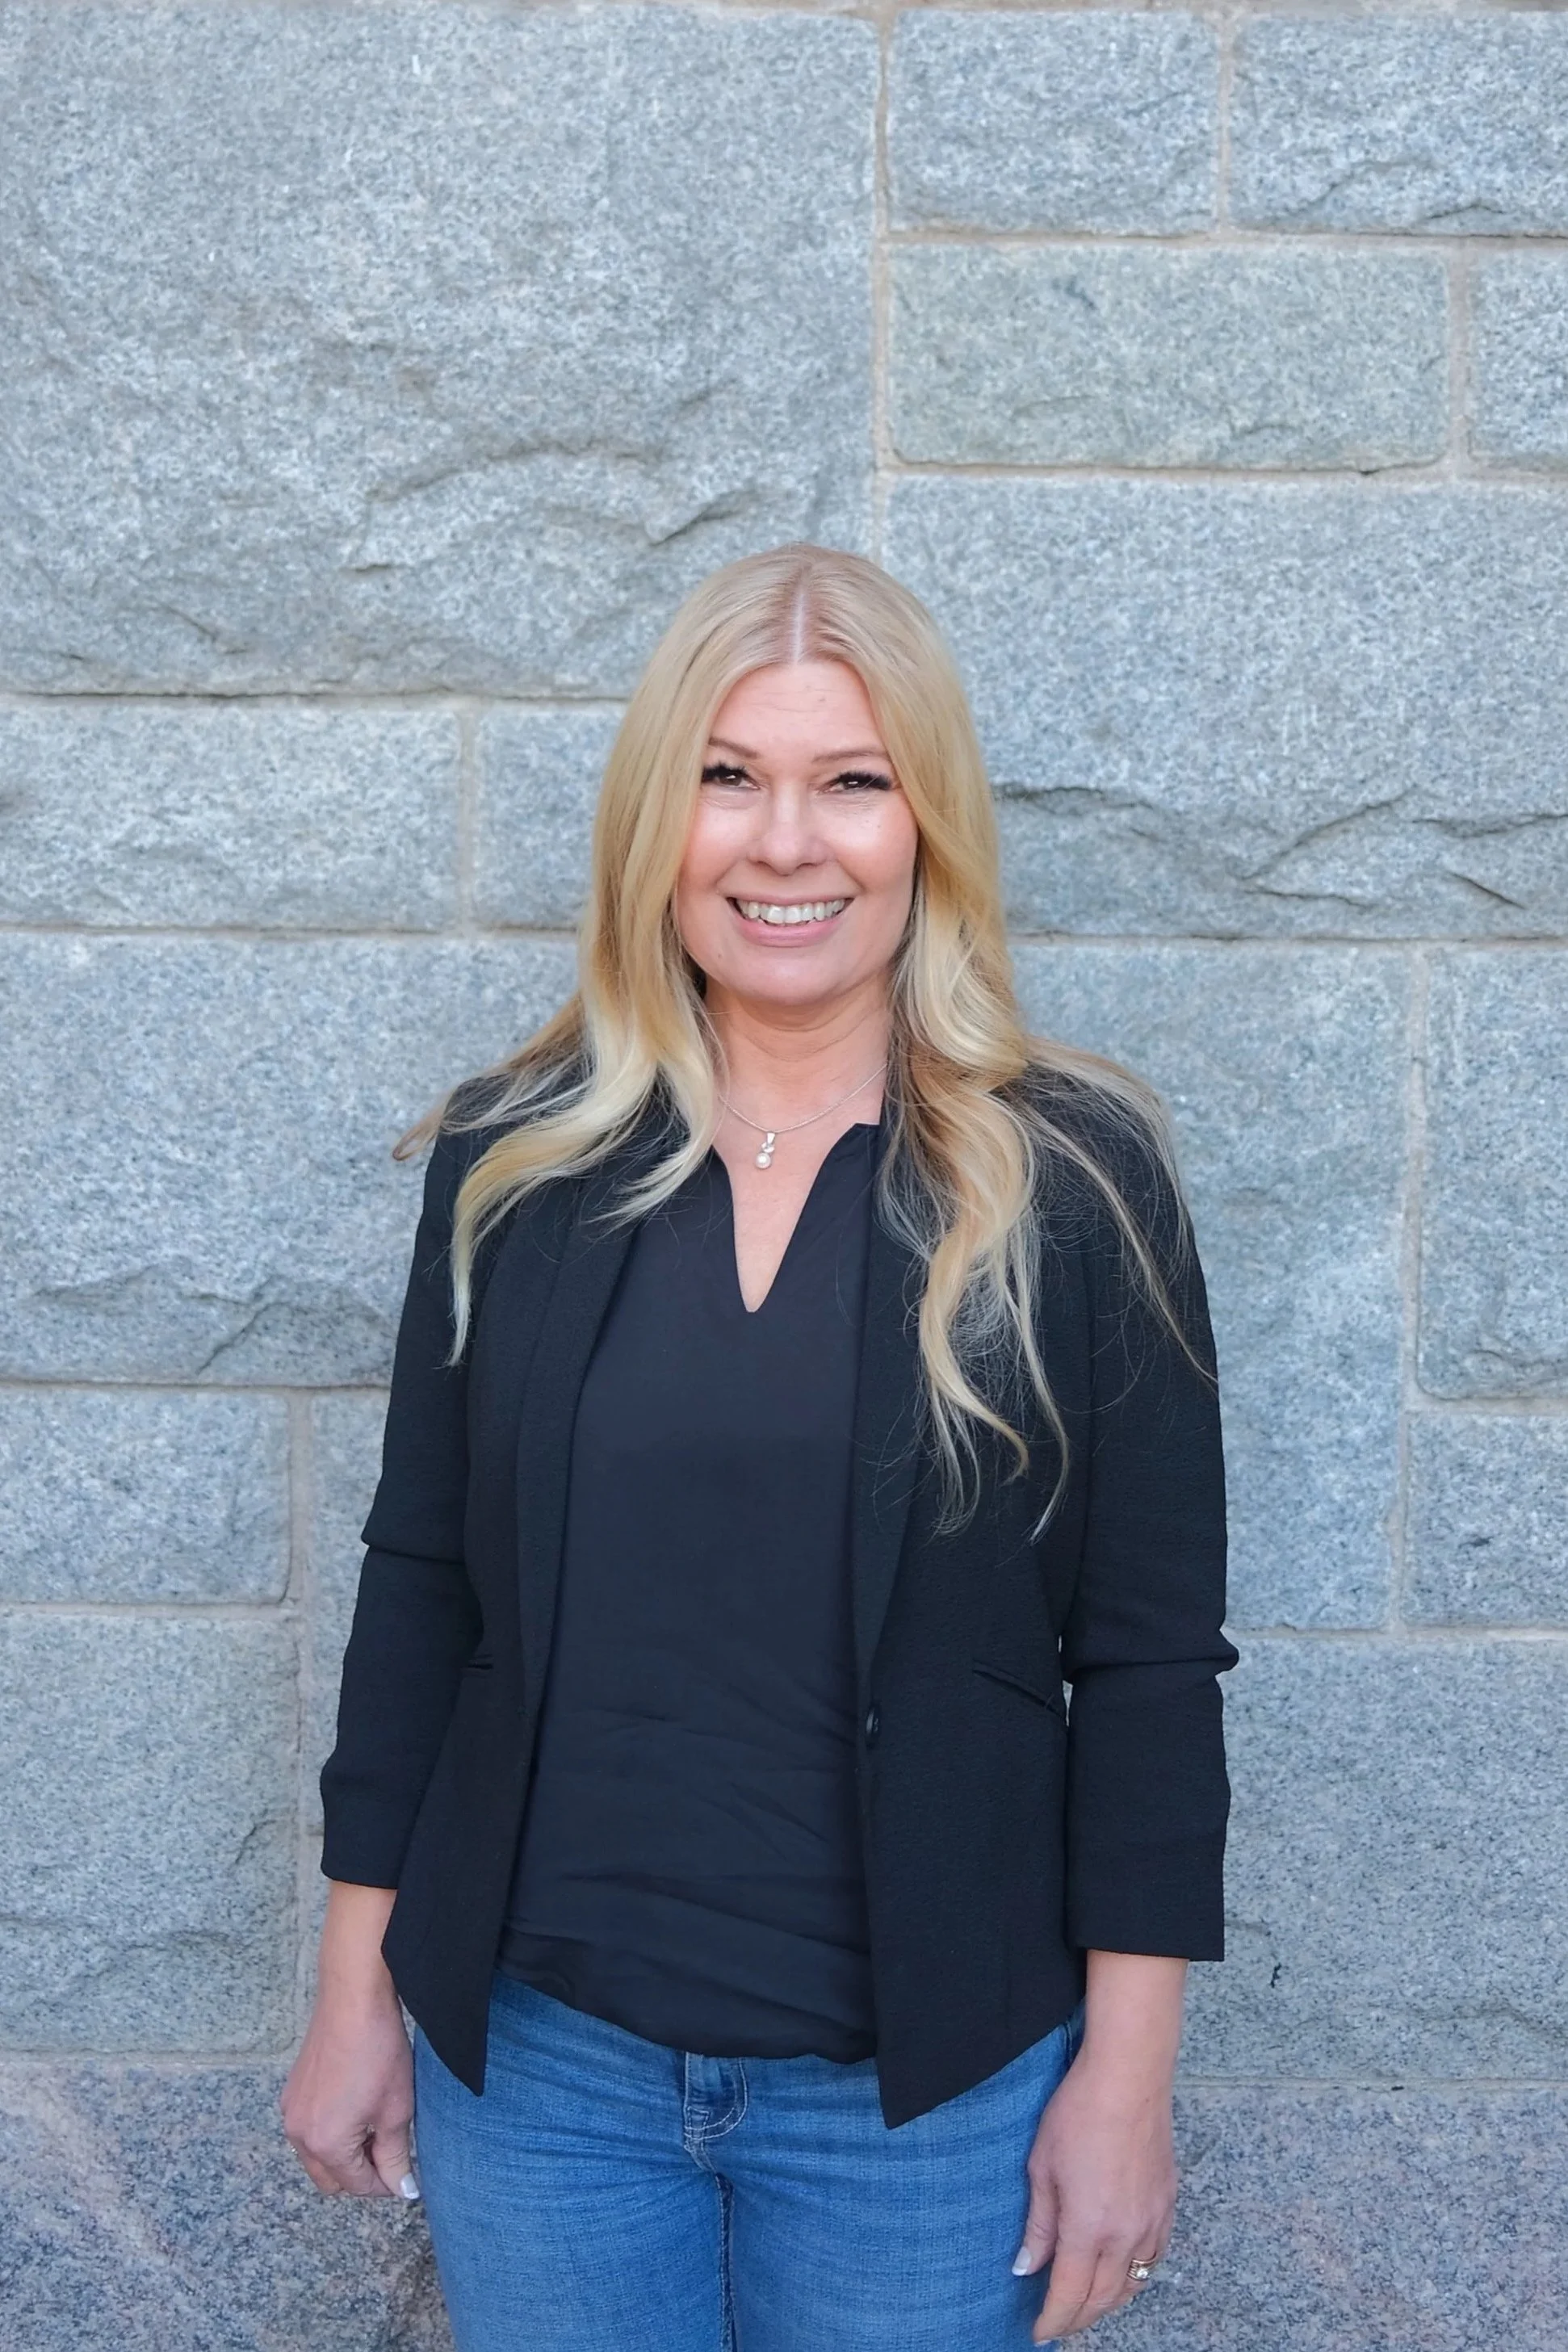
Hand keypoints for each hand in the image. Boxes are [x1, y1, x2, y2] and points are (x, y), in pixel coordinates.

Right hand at [281, 1881, 417, 2198]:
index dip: (385, 2185)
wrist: (354, 1999)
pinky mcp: (292, 2092)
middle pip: (331, 2179)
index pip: (356, 2185)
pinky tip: (358, 2111)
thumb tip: (401, 2190)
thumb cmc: (378, 2052)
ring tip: (378, 2132)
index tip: (407, 2177)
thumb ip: (396, 2157)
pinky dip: (332, 2134)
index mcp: (324, 2144)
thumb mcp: (396, 2110)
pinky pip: (310, 2131)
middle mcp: (298, 2134)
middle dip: (361, 2175)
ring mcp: (291, 2111)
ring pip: (318, 2157)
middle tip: (393, 2158)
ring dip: (345, 2156)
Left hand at [1013, 2049, 1175, 2341]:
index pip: (1070, 2295)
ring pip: (1132, 2284)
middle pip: (1104, 2299)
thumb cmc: (1078, 2113)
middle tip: (1057, 2322)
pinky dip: (1135, 2276)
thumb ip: (1038, 2224)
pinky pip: (1153, 2258)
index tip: (1038, 2333)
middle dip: (1078, 2317)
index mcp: (1089, 2228)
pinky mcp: (1168, 2205)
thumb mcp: (1042, 2167)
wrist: (1129, 2077)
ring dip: (1107, 2302)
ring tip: (1085, 2304)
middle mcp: (1126, 2235)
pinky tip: (1120, 2272)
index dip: (1053, 2320)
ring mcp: (1152, 2222)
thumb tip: (1026, 2267)